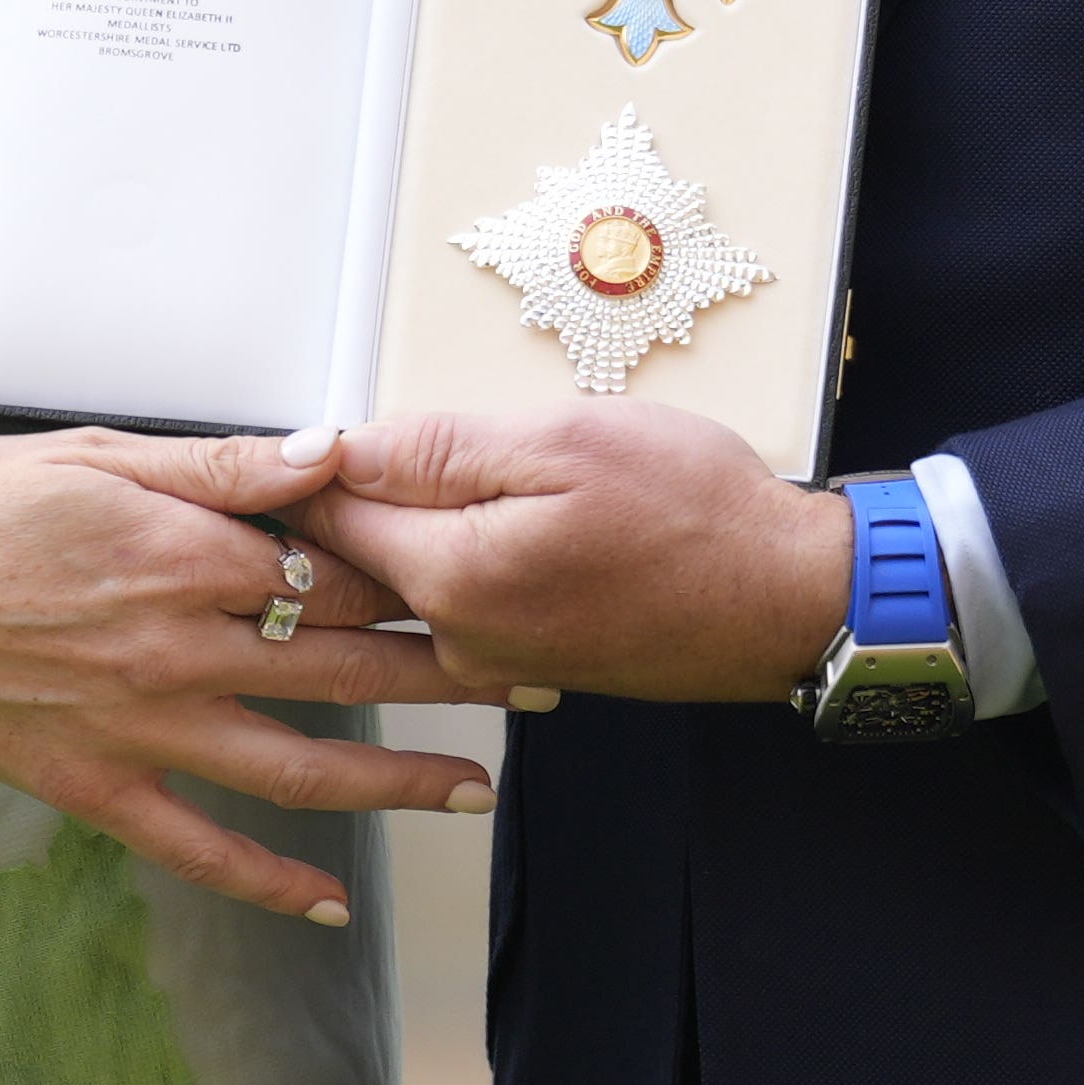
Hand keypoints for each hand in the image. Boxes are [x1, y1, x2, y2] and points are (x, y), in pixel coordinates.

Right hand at [0, 426, 485, 922]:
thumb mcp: (101, 451)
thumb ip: (224, 464)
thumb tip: (331, 448)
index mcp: (187, 551)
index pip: (340, 566)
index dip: (426, 573)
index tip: (496, 577)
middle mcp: (178, 645)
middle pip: (345, 663)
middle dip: (451, 673)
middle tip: (535, 681)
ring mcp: (139, 724)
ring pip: (299, 764)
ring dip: (397, 780)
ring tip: (478, 788)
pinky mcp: (94, 785)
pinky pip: (199, 845)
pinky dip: (270, 879)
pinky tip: (334, 896)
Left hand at [292, 405, 848, 704]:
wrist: (786, 599)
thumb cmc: (696, 514)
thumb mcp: (564, 440)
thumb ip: (440, 446)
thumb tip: (340, 447)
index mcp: (452, 578)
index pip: (326, 515)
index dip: (306, 458)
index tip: (298, 424)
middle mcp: (457, 636)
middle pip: (357, 554)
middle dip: (345, 493)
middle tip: (363, 441)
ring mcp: (492, 658)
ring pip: (409, 575)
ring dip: (404, 524)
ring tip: (437, 469)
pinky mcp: (528, 660)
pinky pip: (460, 599)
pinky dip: (456, 554)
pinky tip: (495, 516)